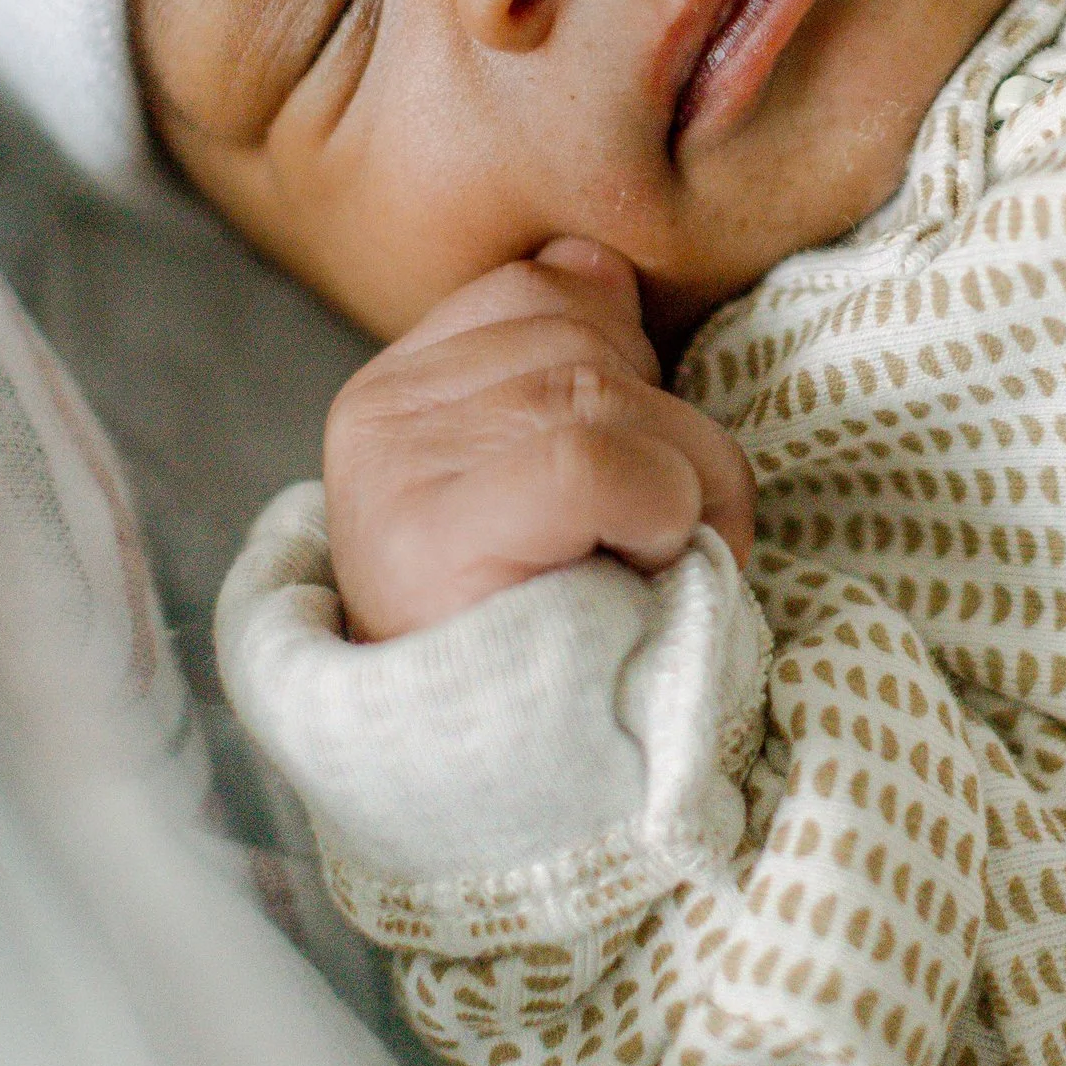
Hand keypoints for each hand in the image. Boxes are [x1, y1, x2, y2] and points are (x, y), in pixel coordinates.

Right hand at [323, 238, 755, 642]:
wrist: (498, 801)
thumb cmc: (549, 630)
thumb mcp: (557, 484)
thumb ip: (571, 367)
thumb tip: (601, 265)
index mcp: (397, 386)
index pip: (546, 290)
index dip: (627, 371)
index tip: (629, 481)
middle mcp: (378, 412)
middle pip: (591, 341)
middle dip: (675, 439)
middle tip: (669, 543)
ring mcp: (394, 469)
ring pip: (611, 397)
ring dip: (686, 492)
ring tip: (652, 571)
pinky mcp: (428, 529)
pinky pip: (598, 460)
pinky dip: (657, 518)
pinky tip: (628, 579)